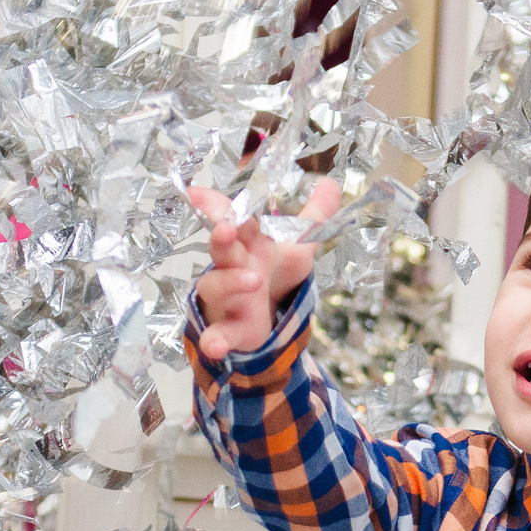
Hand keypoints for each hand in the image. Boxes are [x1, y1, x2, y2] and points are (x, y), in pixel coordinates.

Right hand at [188, 177, 340, 359]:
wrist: (268, 315)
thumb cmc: (274, 272)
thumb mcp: (298, 246)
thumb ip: (315, 217)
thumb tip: (333, 184)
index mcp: (249, 242)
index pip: (231, 216)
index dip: (215, 204)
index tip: (197, 192)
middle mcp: (233, 265)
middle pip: (221, 248)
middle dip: (221, 237)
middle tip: (226, 227)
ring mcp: (229, 297)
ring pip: (216, 287)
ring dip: (230, 283)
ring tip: (254, 280)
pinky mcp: (232, 328)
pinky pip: (219, 333)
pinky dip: (216, 340)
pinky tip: (215, 347)